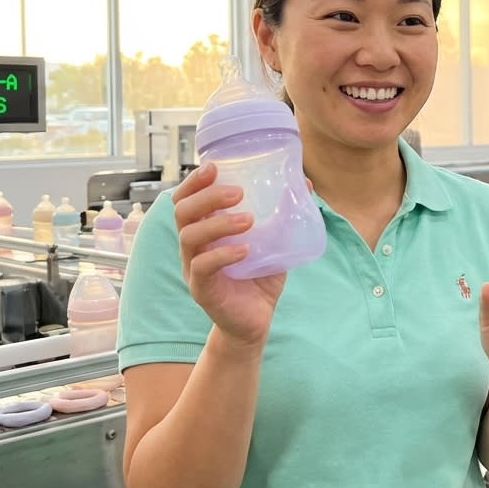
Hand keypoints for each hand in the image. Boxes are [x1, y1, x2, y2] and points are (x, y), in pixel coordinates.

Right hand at [173, 162, 305, 346]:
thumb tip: (305, 183)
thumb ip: (282, 216)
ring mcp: (193, 268)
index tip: (213, 166)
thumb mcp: (274, 242)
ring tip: (249, 220)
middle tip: (238, 192)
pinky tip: (245, 250)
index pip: (186, 198)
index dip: (194, 181)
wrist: (256, 321)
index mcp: (204, 230)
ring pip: (190, 237)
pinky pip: (202, 267)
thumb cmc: (259, 277)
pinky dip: (223, 254)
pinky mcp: (202, 290)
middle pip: (183, 212)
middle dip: (207, 196)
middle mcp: (193, 246)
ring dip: (219, 223)